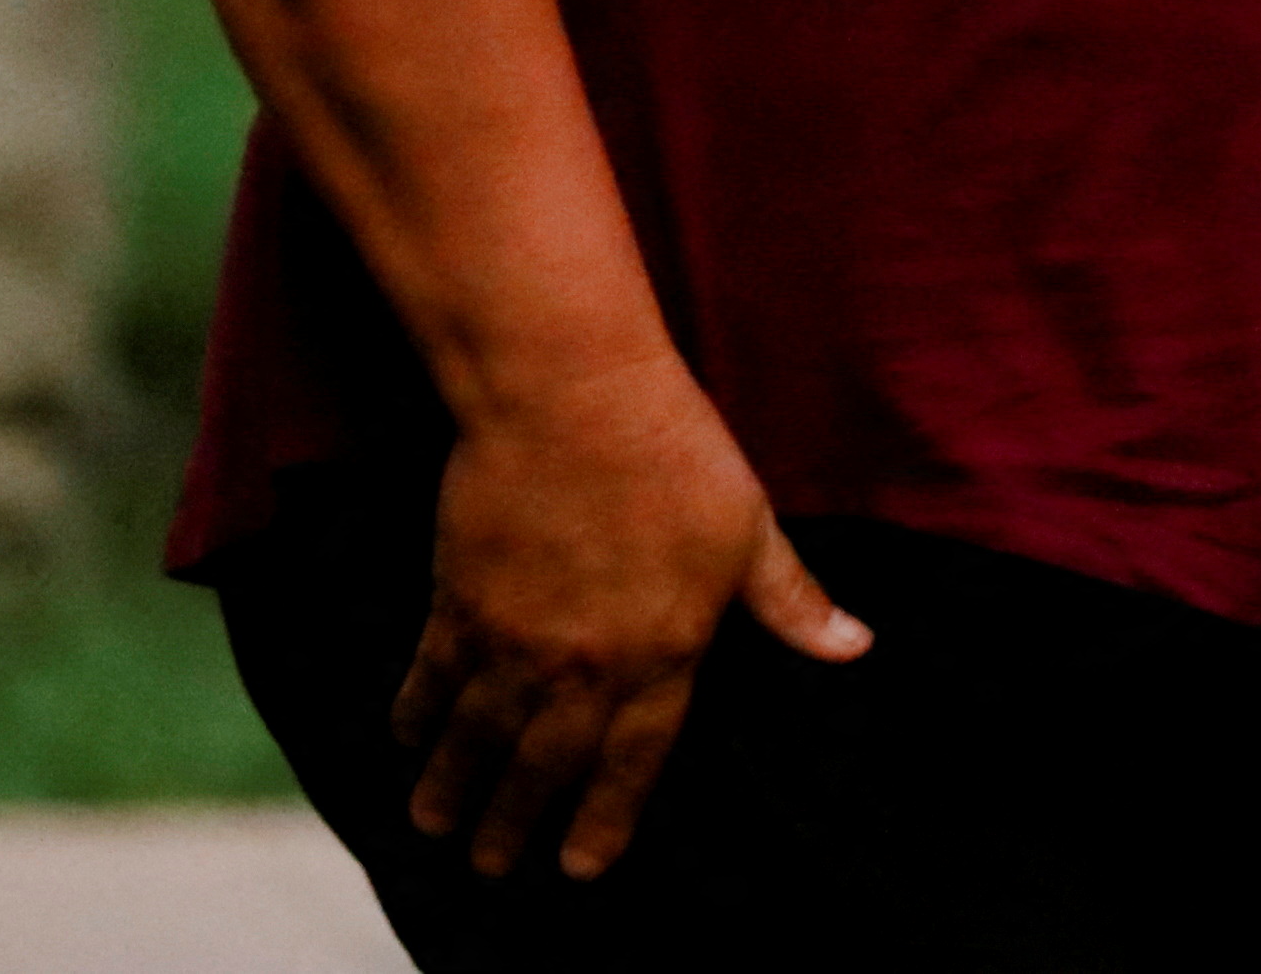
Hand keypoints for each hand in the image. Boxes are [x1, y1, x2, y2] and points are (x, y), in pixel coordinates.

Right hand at [393, 360, 868, 880]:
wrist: (573, 394)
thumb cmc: (674, 452)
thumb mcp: (750, 529)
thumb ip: (792, 601)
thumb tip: (854, 647)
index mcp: (665, 653)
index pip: (633, 764)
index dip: (604, 821)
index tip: (579, 866)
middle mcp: (587, 663)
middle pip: (542, 768)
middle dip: (511, 825)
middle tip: (488, 865)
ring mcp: (516, 638)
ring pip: (477, 738)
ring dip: (452, 789)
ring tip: (434, 825)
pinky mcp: (460, 601)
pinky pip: (430, 679)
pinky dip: (414, 716)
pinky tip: (405, 740)